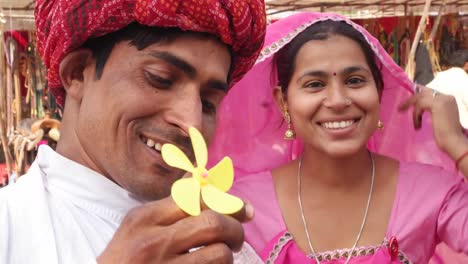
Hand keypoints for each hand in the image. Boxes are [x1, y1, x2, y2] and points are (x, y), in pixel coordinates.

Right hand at [97, 197, 253, 263]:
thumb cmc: (124, 259)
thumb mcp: (138, 226)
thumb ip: (171, 205)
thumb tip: (205, 179)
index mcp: (143, 218)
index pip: (195, 198)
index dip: (227, 202)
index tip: (244, 209)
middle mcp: (152, 242)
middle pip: (212, 223)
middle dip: (235, 229)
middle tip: (236, 237)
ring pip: (219, 254)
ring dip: (228, 256)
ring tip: (222, 257)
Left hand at [399, 85, 467, 158]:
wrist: (453, 141)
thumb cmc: (446, 135)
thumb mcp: (439, 118)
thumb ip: (432, 110)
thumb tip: (419, 106)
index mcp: (448, 99)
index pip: (430, 92)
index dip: (417, 96)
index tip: (407, 102)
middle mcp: (447, 97)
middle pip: (423, 92)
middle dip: (411, 100)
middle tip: (400, 108)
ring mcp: (443, 99)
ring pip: (420, 98)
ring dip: (413, 111)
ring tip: (414, 124)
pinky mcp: (437, 104)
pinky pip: (420, 105)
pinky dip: (416, 116)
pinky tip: (418, 126)